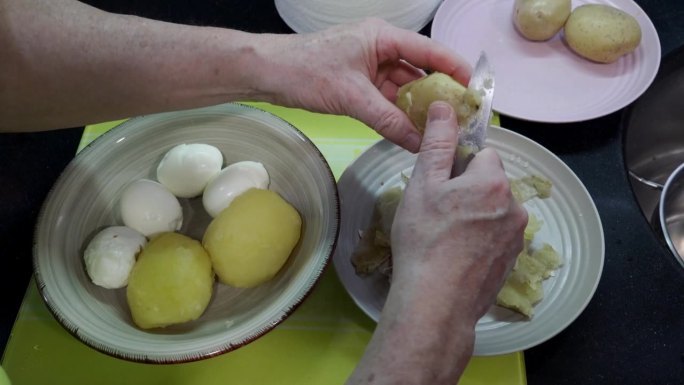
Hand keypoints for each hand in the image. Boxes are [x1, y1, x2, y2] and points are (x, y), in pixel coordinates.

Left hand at [254, 18, 470, 152]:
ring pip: (403, 89)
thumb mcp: (352, 96)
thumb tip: (418, 142)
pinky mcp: (359, 84)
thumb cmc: (306, 70)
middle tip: (459, 117)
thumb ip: (387, 120)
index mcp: (382, 37)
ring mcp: (370, 67)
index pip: (429, 51)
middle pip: (419, 72)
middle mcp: (380, 49)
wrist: (269, 74)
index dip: (454, 69)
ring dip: (417, 108)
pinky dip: (397, 115)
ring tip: (439, 130)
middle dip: (438, 94)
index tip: (474, 89)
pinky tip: (411, 131)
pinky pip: (386, 100)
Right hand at [346, 102, 527, 384]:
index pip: (482, 154)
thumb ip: (437, 142)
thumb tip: (446, 104)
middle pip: (489, 183)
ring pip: (493, 211)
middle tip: (437, 212)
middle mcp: (514, 206)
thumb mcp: (423, 185)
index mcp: (494, 182)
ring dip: (475, 215)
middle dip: (468, 191)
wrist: (435, 302)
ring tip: (445, 238)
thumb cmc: (424, 239)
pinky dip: (480, 240)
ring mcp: (516, 237)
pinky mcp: (512, 261)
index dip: (457, 166)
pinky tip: (457, 256)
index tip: (439, 185)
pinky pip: (496, 236)